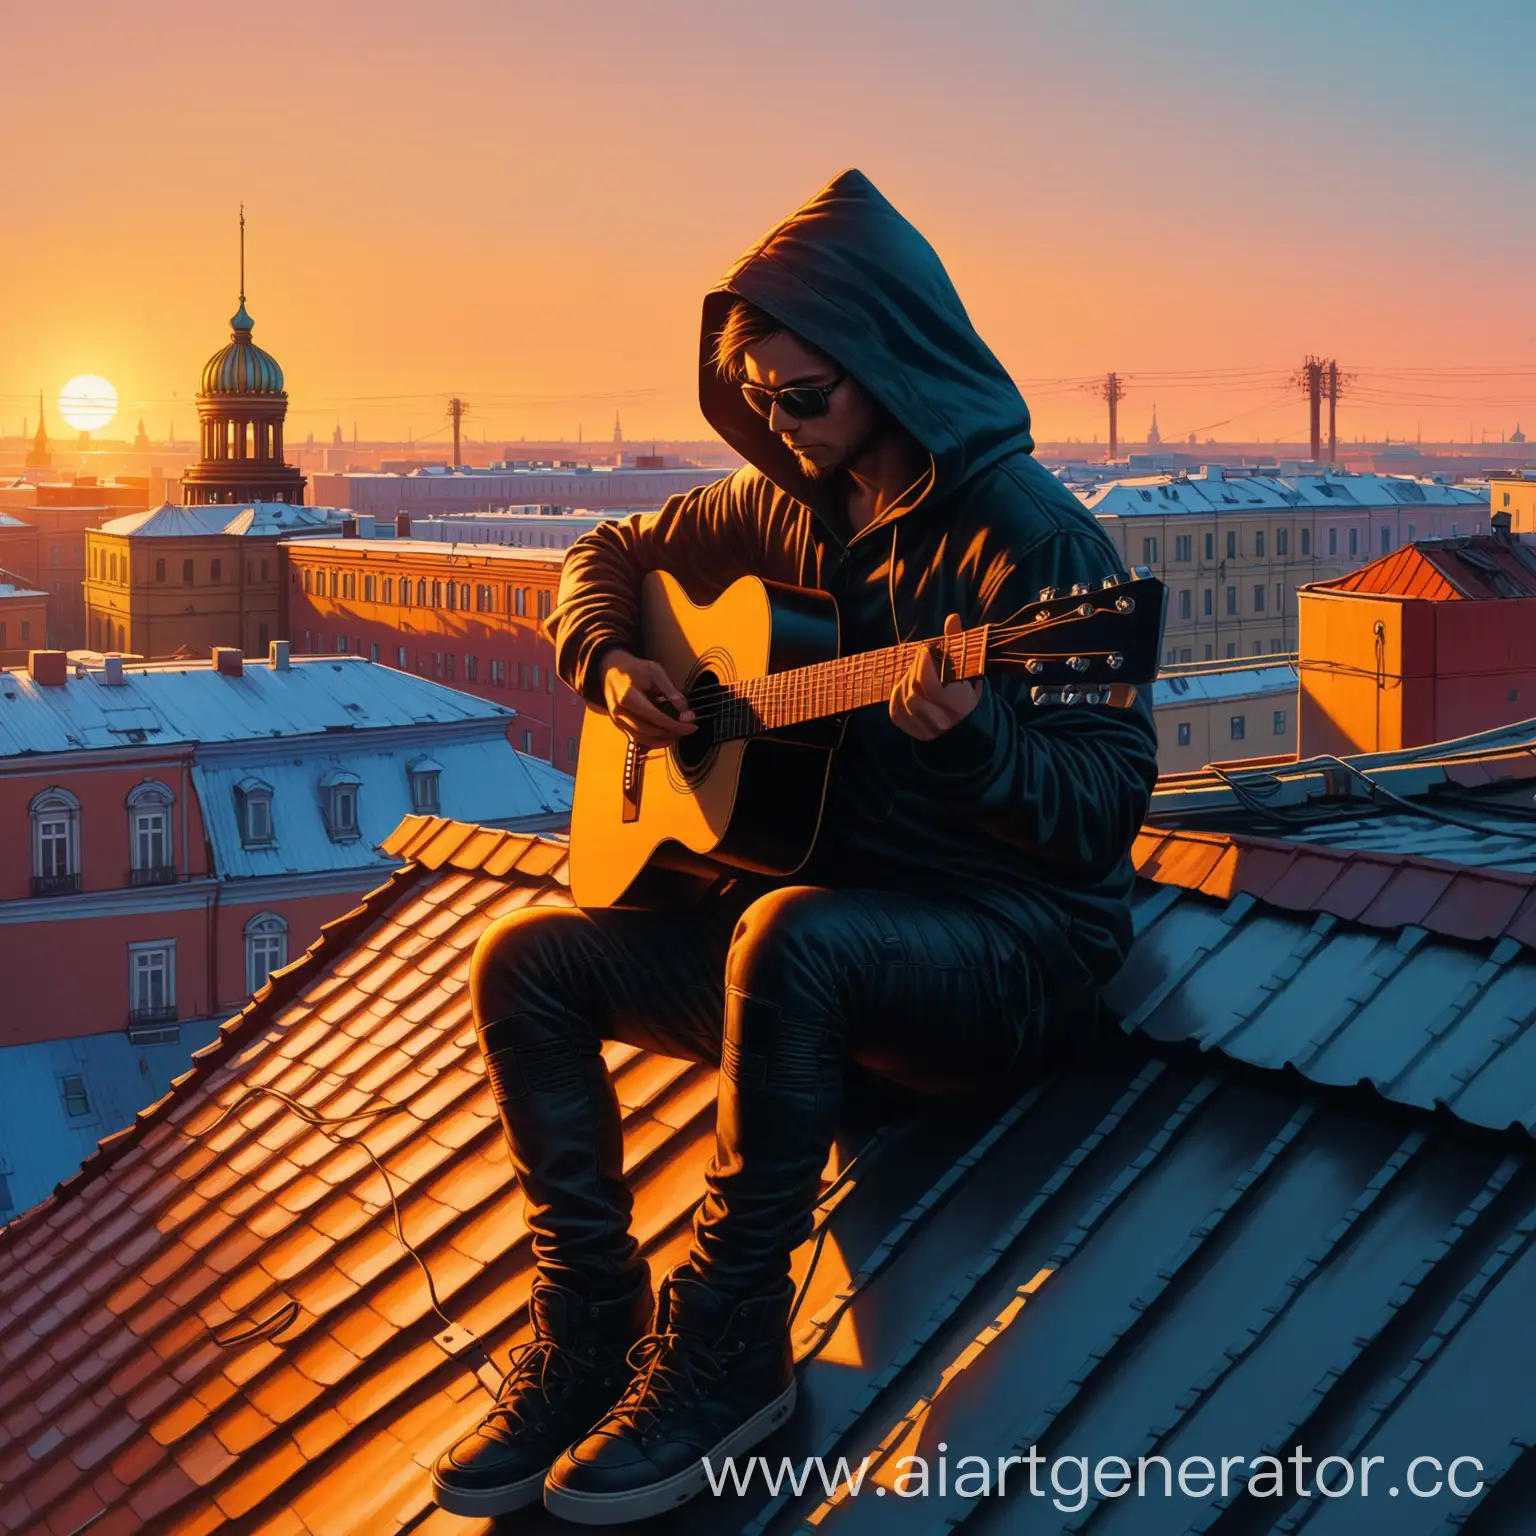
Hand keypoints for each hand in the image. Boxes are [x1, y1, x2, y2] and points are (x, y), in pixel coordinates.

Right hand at [600, 649, 696, 747]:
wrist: (610, 671)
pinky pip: (637, 738)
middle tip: (689, 729)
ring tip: (680, 733)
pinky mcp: (619, 725)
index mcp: (629, 697)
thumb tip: (685, 710)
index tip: (693, 726)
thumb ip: (670, 690)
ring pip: (643, 739)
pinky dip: (653, 741)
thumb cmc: (634, 669)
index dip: (676, 725)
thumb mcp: (655, 671)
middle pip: (650, 731)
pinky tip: (667, 736)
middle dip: (672, 733)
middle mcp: (620, 713)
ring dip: (664, 739)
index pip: (656, 718)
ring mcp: (618, 721)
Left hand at [890, 613, 980, 740]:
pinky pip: (896, 711)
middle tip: (921, 657)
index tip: (925, 649)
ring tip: (916, 670)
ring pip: (904, 700)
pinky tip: (906, 685)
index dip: (923, 665)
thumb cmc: (969, 692)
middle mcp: (942, 721)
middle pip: (915, 692)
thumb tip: (952, 618)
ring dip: (906, 680)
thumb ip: (958, 646)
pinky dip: (897, 694)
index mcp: (959, 705)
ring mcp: (927, 730)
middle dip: (915, 669)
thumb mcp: (968, 669)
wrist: (970, 727)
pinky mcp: (914, 733)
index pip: (931, 686)